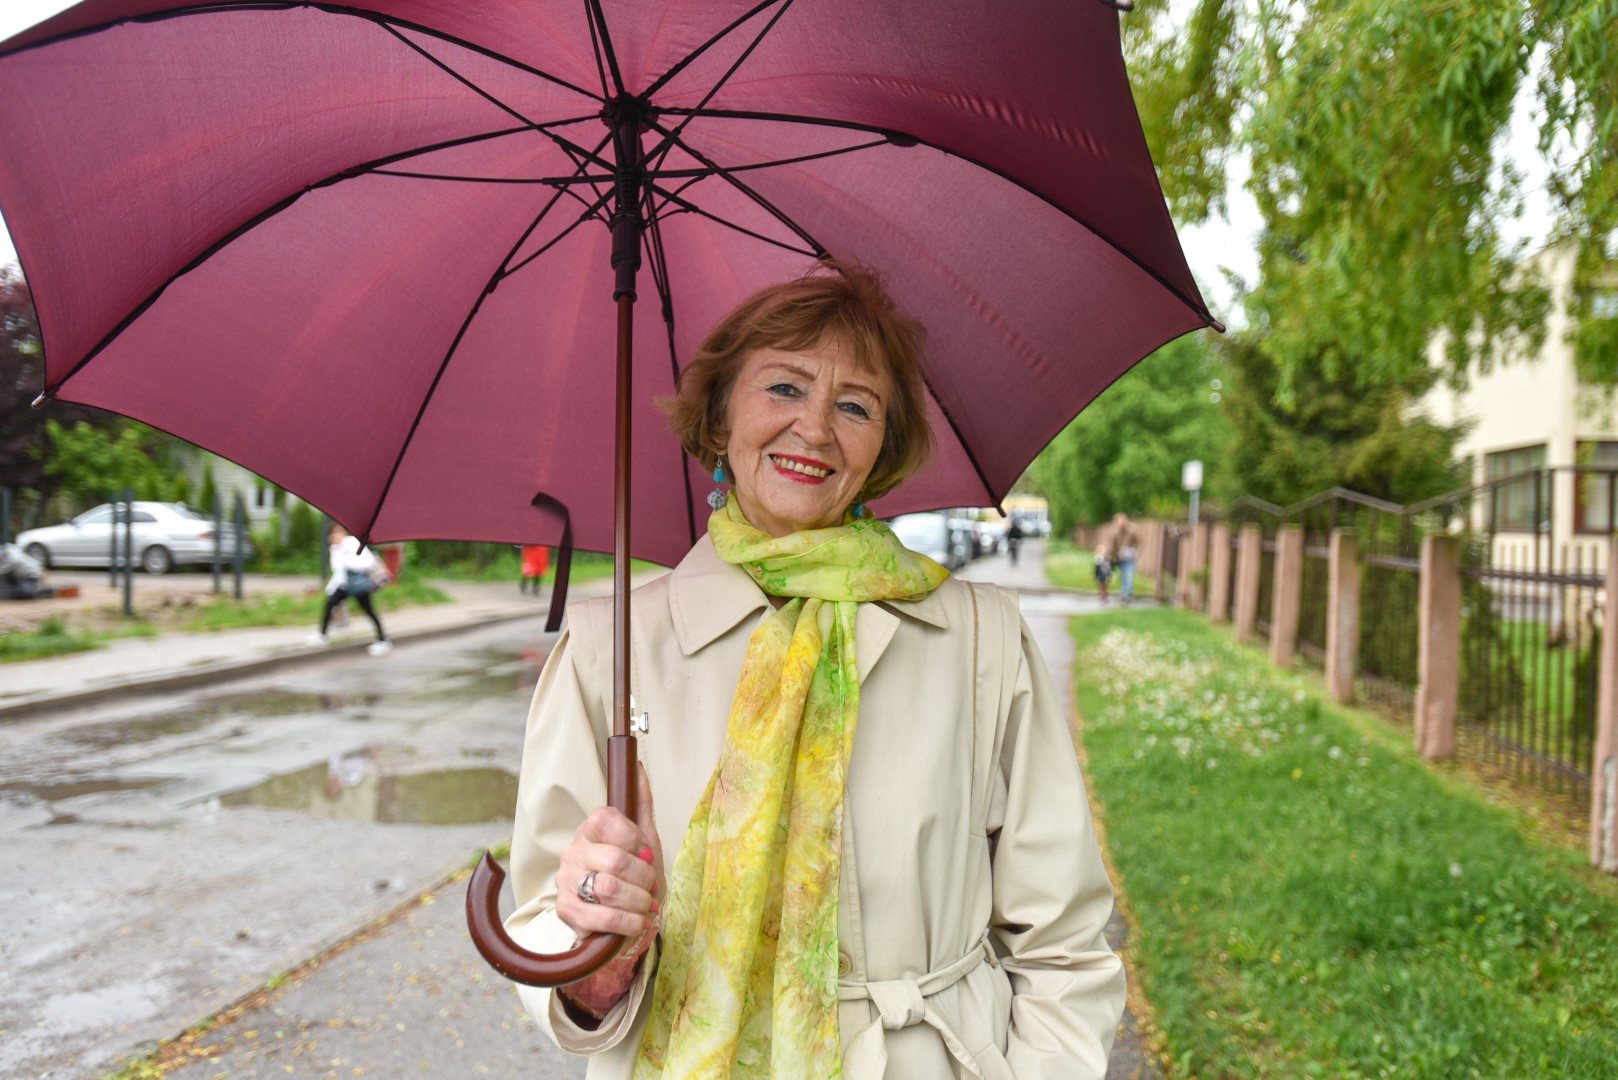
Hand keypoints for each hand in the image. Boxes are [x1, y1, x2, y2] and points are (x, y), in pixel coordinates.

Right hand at [555, 764, 663, 1018]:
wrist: (622, 918)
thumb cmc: (634, 875)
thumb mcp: (645, 838)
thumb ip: (641, 802)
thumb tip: (640, 766)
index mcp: (590, 829)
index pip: (607, 819)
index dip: (634, 840)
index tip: (646, 853)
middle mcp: (573, 851)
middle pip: (615, 860)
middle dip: (644, 878)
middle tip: (651, 887)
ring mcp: (566, 881)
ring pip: (608, 888)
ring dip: (638, 902)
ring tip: (645, 906)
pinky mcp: (566, 911)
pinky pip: (602, 917)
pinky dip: (628, 922)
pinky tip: (637, 922)